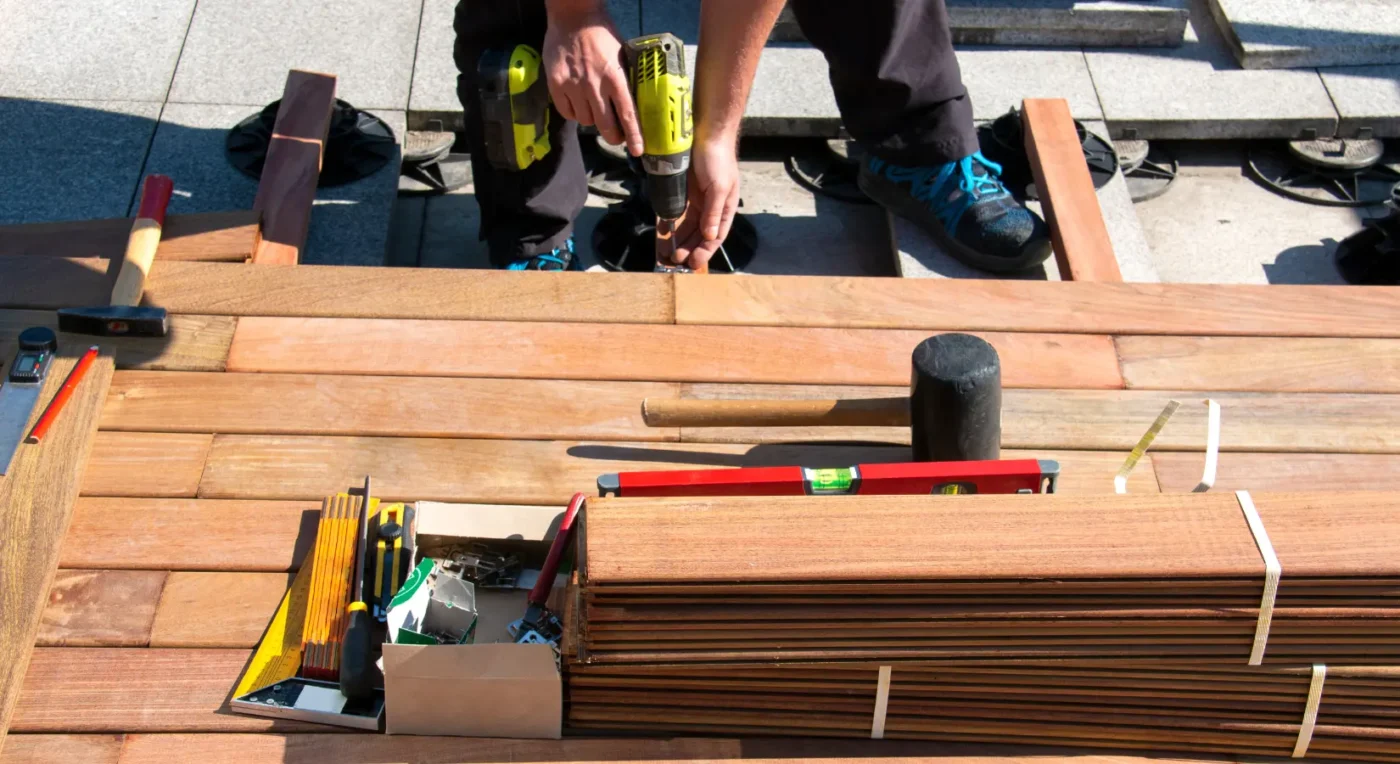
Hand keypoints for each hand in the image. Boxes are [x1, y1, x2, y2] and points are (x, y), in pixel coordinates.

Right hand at [542, 4, 643, 155]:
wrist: (572, 17)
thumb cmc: (601, 34)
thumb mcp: (621, 55)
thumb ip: (624, 80)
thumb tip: (633, 105)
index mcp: (615, 77)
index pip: (627, 114)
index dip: (633, 136)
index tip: (638, 150)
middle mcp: (595, 85)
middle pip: (605, 126)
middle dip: (613, 136)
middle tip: (616, 136)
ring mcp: (574, 86)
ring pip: (585, 121)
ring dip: (592, 119)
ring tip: (594, 108)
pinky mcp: (556, 85)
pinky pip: (567, 112)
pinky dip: (574, 113)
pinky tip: (578, 104)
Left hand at [673, 136, 740, 269]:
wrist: (706, 134)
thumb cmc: (718, 160)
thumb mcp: (718, 188)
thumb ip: (713, 213)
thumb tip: (710, 236)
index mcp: (724, 209)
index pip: (716, 237)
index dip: (705, 251)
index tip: (693, 263)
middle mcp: (712, 208)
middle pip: (700, 235)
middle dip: (689, 249)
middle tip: (675, 261)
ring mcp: (699, 201)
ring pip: (688, 227)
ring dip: (680, 241)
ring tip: (669, 253)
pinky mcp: (686, 193)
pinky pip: (678, 214)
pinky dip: (672, 225)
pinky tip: (664, 233)